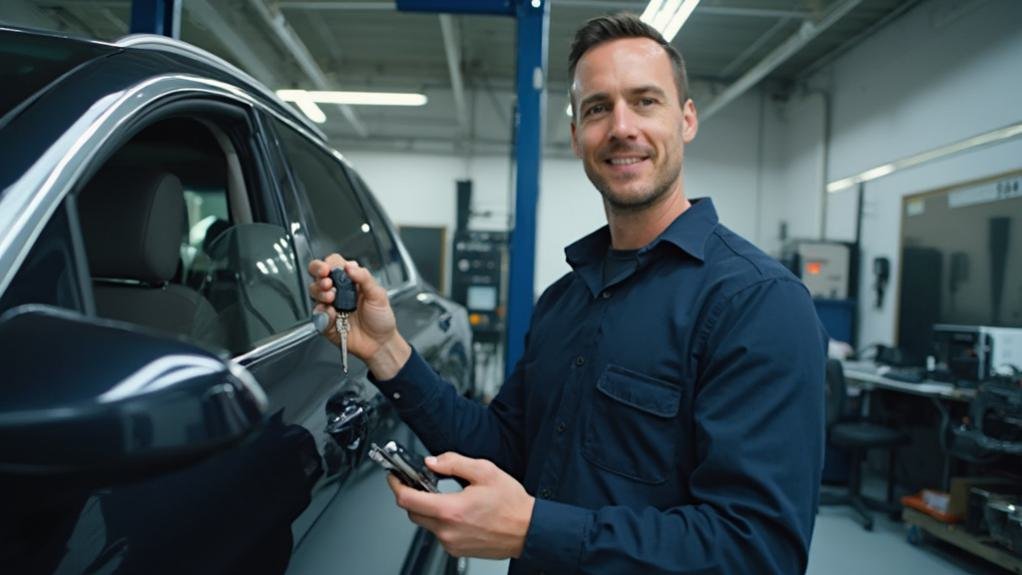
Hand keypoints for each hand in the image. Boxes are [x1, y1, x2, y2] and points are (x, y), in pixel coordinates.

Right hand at [308, 254, 410, 378]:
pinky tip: (331, 314)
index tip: (329, 269)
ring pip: (314, 291)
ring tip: (332, 298)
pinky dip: (322, 312)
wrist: (379, 343)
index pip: (334, 263)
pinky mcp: (325, 320)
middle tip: (327, 281)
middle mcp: (337, 290)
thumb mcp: (378, 295)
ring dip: (320, 292)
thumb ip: (365, 278)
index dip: (329, 263)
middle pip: (317, 273)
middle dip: (318, 273)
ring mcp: (329, 304)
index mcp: (350, 280)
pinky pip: (316, 313)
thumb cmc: (381, 318)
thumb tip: (350, 266)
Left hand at [388, 452, 534, 558]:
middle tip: (419, 483)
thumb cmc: (511, 504)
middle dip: (412, 496)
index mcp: (450, 510)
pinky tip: (458, 511)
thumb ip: (454, 463)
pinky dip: (441, 521)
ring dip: (428, 509)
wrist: (528, 530)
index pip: (407, 499)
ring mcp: (451, 543)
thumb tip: (432, 462)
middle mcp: (447, 530)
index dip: (396, 485)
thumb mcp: (484, 471)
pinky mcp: (456, 550)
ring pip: (425, 523)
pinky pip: (439, 533)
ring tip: (447, 496)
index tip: (394, 477)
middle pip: (412, 513)